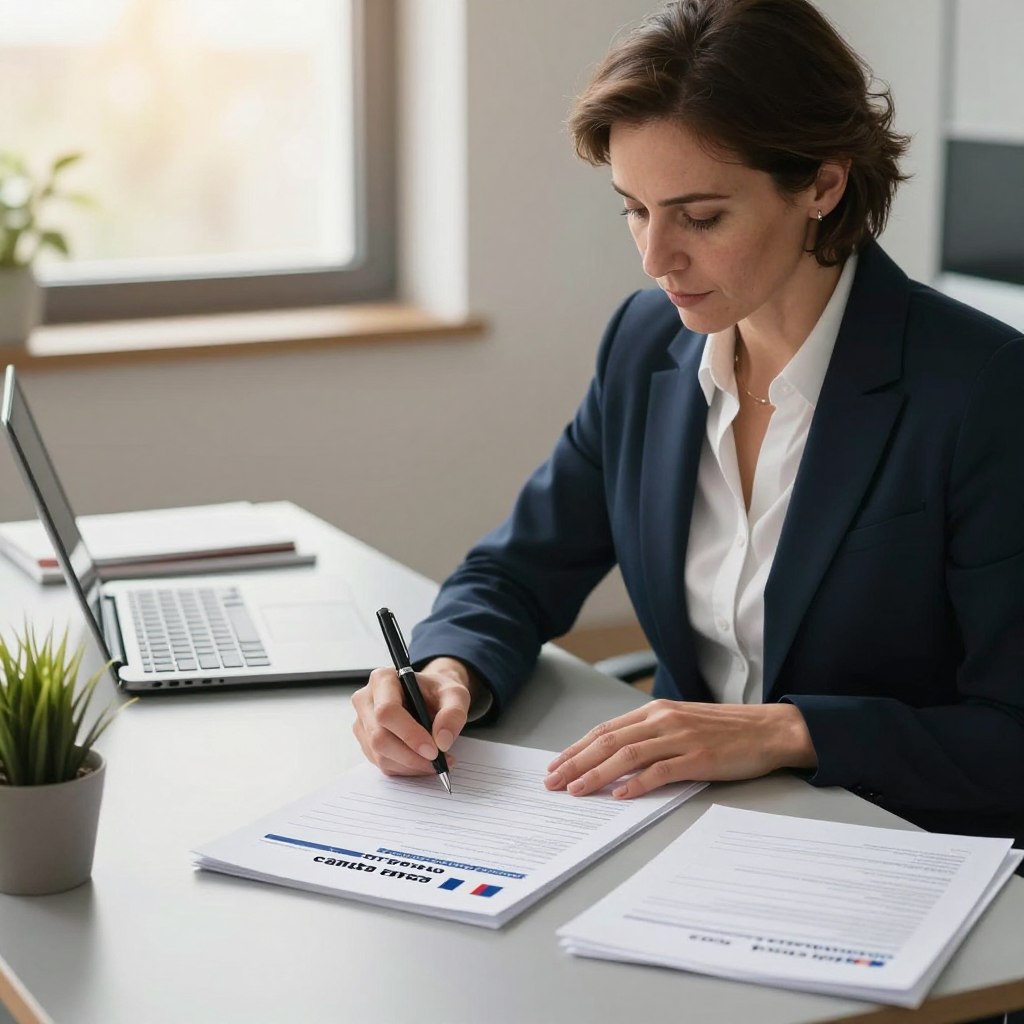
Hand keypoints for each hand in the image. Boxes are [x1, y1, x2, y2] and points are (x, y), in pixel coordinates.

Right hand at [351, 657, 476, 776]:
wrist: (430, 697)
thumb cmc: (437, 692)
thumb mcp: (455, 694)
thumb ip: (453, 713)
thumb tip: (442, 741)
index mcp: (383, 679)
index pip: (387, 711)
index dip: (409, 734)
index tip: (434, 750)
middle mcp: (366, 700)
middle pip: (379, 737)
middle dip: (411, 756)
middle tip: (439, 762)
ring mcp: (363, 723)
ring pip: (380, 755)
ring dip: (411, 765)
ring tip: (437, 762)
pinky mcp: (366, 742)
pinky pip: (382, 764)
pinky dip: (406, 769)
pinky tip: (423, 762)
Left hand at [544, 700, 816, 798]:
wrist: (770, 729)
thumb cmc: (726, 730)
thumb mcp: (682, 723)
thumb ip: (652, 736)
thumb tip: (618, 758)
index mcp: (656, 711)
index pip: (606, 730)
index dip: (577, 748)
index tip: (556, 765)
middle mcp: (663, 720)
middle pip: (609, 741)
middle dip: (576, 762)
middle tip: (553, 782)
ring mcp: (681, 738)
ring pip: (628, 755)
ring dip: (597, 774)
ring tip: (576, 790)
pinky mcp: (699, 757)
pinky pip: (662, 771)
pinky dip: (638, 783)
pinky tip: (621, 795)